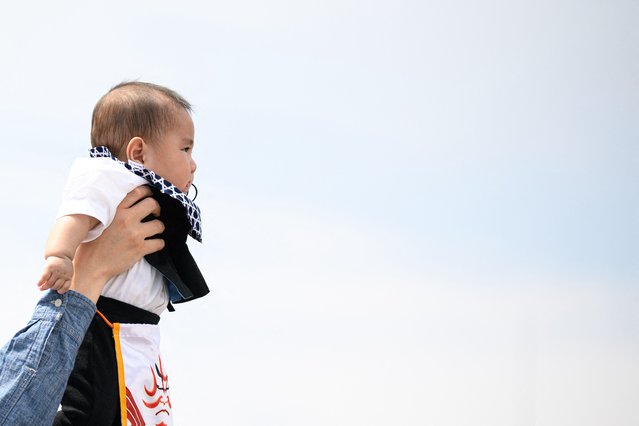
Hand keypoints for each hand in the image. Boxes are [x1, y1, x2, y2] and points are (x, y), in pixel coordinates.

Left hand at [37, 256, 73, 293]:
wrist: (62, 256)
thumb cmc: (52, 263)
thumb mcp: (46, 266)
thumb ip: (44, 275)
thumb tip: (42, 286)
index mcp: (50, 267)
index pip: (44, 277)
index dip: (40, 282)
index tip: (38, 285)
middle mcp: (58, 271)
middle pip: (50, 283)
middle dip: (45, 287)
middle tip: (43, 287)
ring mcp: (64, 275)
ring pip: (57, 286)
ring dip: (52, 288)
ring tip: (51, 286)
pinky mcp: (69, 277)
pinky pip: (66, 286)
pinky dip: (62, 290)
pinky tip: (58, 291)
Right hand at [70, 186, 164, 301]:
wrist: (91, 266)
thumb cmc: (93, 243)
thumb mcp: (99, 220)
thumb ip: (114, 211)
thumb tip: (129, 203)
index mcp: (116, 210)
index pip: (137, 192)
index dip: (148, 192)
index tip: (150, 197)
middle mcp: (126, 219)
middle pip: (152, 204)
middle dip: (156, 209)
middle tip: (154, 215)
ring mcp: (134, 234)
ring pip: (159, 225)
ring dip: (158, 228)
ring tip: (153, 232)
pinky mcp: (140, 249)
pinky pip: (160, 243)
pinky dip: (158, 244)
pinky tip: (152, 245)